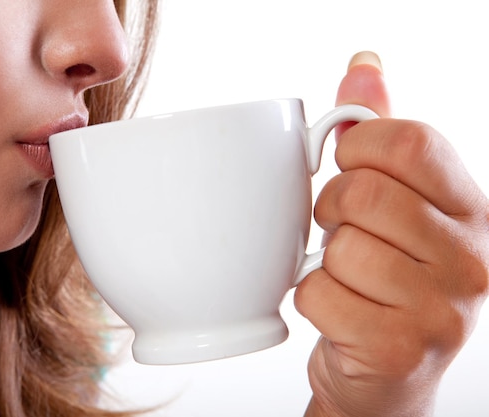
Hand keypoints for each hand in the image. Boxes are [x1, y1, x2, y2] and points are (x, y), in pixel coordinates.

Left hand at [295, 51, 488, 416]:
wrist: (387, 373)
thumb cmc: (386, 277)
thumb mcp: (396, 201)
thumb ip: (382, 135)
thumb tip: (364, 65)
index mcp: (473, 207)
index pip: (408, 141)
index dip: (355, 149)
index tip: (348, 169)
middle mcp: (472, 257)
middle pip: (364, 194)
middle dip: (331, 210)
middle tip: (342, 231)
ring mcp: (443, 308)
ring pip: (340, 247)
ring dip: (324, 260)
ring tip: (346, 274)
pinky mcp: (400, 348)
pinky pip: (319, 293)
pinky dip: (311, 297)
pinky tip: (339, 309)